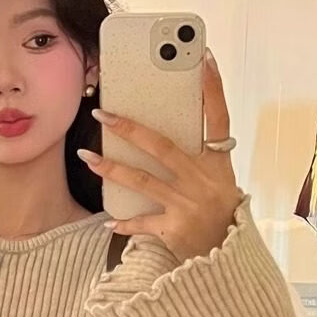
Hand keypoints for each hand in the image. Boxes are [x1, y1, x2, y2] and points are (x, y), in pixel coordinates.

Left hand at [77, 49, 244, 262]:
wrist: (230, 259)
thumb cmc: (222, 216)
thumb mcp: (220, 183)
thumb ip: (199, 160)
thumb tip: (163, 133)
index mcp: (218, 164)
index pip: (218, 119)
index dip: (212, 88)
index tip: (202, 58)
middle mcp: (203, 180)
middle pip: (162, 146)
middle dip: (130, 129)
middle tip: (103, 113)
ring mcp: (187, 205)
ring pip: (142, 180)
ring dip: (111, 168)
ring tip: (87, 157)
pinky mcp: (174, 229)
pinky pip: (142, 222)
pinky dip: (125, 222)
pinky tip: (108, 220)